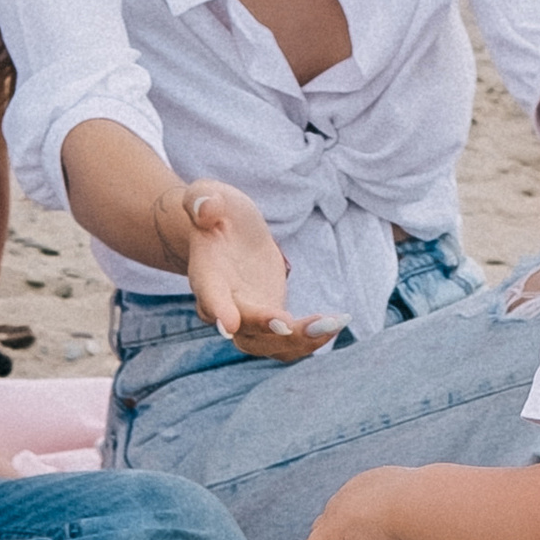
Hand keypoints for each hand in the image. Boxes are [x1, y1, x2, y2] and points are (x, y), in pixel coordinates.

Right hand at [171, 178, 334, 365]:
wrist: (225, 231)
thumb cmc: (218, 210)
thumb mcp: (208, 194)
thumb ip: (203, 199)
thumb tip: (205, 207)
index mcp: (207, 273)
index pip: (209, 294)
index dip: (218, 310)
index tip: (229, 325)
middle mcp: (224, 304)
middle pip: (243, 329)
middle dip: (269, 330)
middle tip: (293, 324)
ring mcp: (247, 318)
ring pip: (268, 345)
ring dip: (298, 342)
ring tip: (331, 324)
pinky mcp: (270, 321)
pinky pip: (288, 342)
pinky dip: (311, 340)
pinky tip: (336, 324)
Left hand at [297, 468, 421, 539]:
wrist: (421, 501)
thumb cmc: (432, 507)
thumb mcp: (425, 511)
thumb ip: (423, 518)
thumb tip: (442, 528)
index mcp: (370, 486)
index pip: (351, 510)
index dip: (351, 535)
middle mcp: (350, 494)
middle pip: (332, 525)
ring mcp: (338, 510)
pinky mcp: (332, 529)